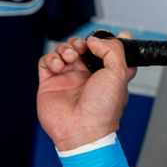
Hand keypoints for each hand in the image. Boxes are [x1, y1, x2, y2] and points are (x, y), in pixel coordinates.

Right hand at [37, 32, 137, 151]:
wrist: (81, 130)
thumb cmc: (103, 109)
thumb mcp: (119, 74)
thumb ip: (113, 50)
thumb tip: (95, 40)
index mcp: (107, 76)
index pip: (107, 53)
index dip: (106, 42)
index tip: (106, 36)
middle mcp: (87, 77)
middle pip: (82, 48)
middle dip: (81, 42)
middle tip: (83, 47)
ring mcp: (67, 79)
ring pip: (63, 51)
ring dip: (66, 48)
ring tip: (71, 57)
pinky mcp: (50, 83)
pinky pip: (47, 62)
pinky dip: (51, 58)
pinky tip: (59, 66)